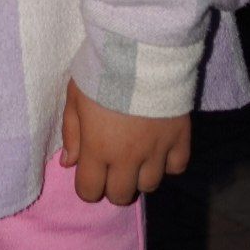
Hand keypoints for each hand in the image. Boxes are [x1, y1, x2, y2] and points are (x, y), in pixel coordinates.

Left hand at [60, 80, 190, 204]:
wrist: (140, 53)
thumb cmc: (101, 72)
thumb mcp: (74, 96)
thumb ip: (71, 132)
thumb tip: (69, 163)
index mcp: (98, 149)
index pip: (90, 191)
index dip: (87, 186)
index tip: (88, 172)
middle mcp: (128, 158)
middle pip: (121, 195)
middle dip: (113, 186)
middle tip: (112, 167)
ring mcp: (157, 151)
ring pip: (150, 186)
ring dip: (140, 176)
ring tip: (136, 158)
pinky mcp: (180, 139)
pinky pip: (177, 168)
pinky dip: (167, 163)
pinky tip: (159, 149)